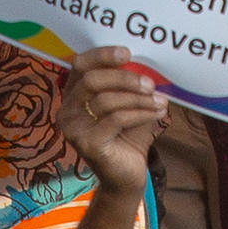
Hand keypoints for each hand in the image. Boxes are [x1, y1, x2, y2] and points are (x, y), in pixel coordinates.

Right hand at [62, 42, 165, 193]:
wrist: (127, 175)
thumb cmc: (128, 135)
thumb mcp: (130, 103)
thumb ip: (131, 84)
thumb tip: (147, 62)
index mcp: (73, 94)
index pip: (80, 65)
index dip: (102, 55)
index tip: (128, 53)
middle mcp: (67, 110)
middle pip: (91, 80)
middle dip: (124, 78)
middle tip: (150, 83)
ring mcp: (74, 129)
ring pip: (106, 100)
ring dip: (138, 98)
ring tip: (160, 100)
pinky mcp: (88, 145)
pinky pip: (116, 119)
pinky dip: (140, 113)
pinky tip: (157, 113)